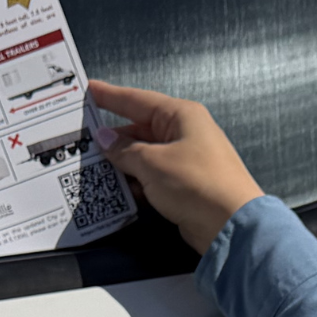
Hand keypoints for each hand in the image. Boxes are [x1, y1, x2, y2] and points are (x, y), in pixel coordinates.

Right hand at [88, 80, 263, 255]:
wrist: (231, 225)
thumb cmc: (196, 184)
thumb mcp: (152, 163)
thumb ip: (125, 151)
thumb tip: (105, 140)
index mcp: (180, 115)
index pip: (137, 100)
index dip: (111, 96)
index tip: (89, 90)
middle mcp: (185, 133)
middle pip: (140, 130)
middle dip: (114, 138)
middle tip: (84, 141)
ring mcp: (186, 161)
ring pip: (146, 157)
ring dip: (124, 164)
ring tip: (94, 168)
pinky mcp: (186, 187)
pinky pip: (154, 179)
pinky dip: (138, 183)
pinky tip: (120, 190)